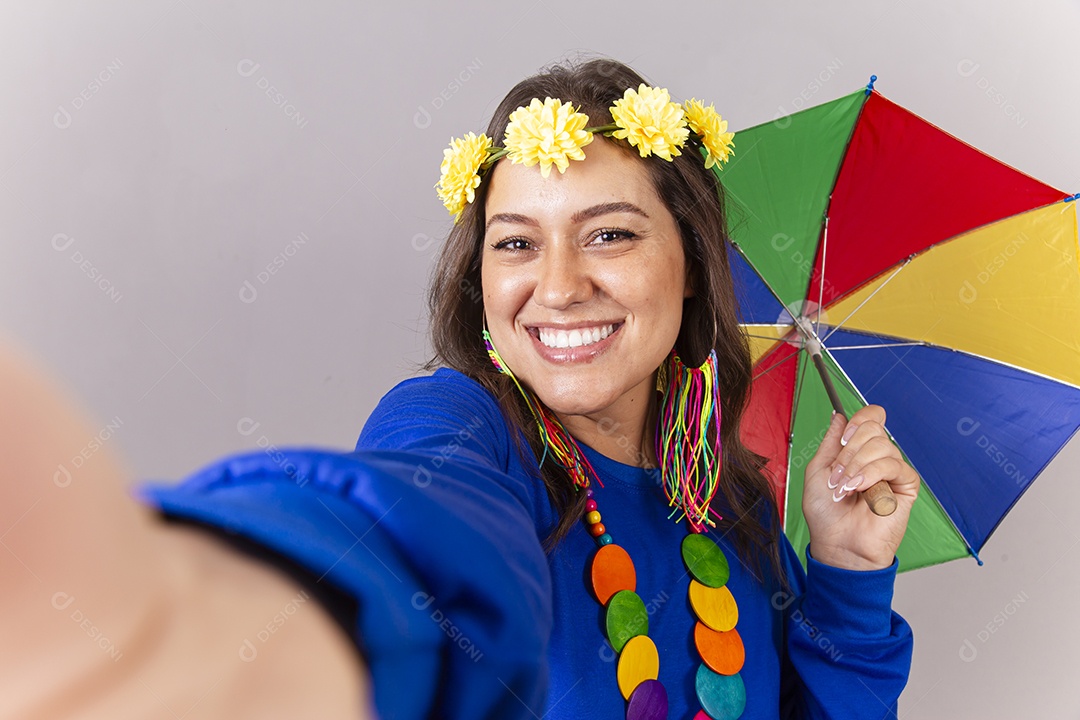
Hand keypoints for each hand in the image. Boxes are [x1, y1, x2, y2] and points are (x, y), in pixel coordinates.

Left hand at [802, 405, 919, 570]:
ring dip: (856, 465)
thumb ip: (830, 442)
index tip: (844, 437)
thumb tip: (840, 415)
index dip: (860, 419)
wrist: (837, 544)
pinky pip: (894, 465)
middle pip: (874, 428)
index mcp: (858, 451)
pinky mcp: (905, 486)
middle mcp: (877, 458)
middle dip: (849, 450)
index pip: (871, 418)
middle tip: (838, 474)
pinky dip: (872, 474)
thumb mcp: (818, 470)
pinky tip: (860, 489)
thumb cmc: (825, 514)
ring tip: (845, 488)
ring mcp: (892, 471)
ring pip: (882, 446)